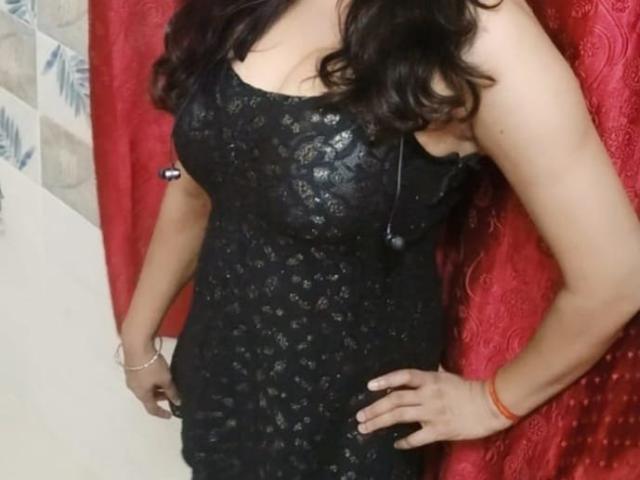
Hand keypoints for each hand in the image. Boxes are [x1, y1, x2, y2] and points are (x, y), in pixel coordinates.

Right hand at [121, 339, 181, 418]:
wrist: (136, 346)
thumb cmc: (151, 365)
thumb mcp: (165, 378)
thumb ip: (171, 391)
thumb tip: (177, 401)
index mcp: (141, 394)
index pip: (152, 409)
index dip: (161, 413)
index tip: (170, 415)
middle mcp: (134, 388)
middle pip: (148, 397)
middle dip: (160, 397)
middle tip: (172, 394)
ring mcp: (131, 378)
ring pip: (145, 388)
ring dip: (156, 388)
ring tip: (167, 382)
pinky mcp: (131, 368)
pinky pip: (142, 379)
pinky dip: (151, 381)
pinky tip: (159, 373)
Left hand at [354, 365, 514, 447]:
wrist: (491, 404)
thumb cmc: (468, 389)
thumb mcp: (446, 376)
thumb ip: (429, 376)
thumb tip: (410, 378)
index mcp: (430, 379)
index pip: (403, 376)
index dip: (385, 379)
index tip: (369, 386)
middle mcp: (428, 395)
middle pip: (395, 400)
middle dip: (374, 408)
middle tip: (359, 416)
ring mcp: (433, 413)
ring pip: (400, 417)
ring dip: (380, 422)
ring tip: (365, 427)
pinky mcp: (440, 430)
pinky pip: (417, 437)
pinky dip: (404, 441)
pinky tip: (395, 443)